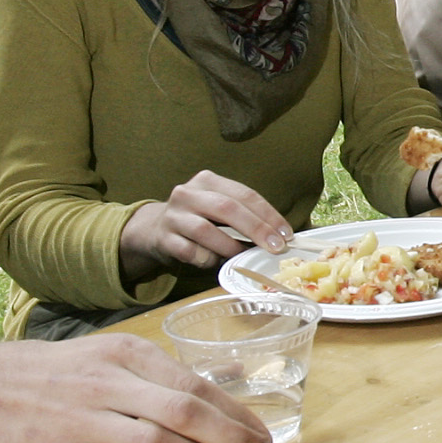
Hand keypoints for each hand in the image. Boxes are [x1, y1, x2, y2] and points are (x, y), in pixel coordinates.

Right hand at [0, 332, 272, 442]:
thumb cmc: (56, 372)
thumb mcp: (109, 353)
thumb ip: (164, 372)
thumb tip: (231, 384)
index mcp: (124, 355)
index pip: (195, 384)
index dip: (236, 413)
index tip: (263, 433)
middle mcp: (109, 384)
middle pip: (186, 414)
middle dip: (233, 439)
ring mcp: (87, 422)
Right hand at [119, 169, 292, 284]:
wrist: (155, 229)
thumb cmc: (198, 218)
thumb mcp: (218, 207)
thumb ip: (244, 215)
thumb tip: (279, 237)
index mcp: (207, 180)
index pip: (244, 194)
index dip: (268, 214)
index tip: (286, 234)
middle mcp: (188, 193)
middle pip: (227, 208)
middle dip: (256, 229)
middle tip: (275, 247)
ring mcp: (173, 216)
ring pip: (206, 231)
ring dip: (230, 246)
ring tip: (244, 256)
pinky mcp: (164, 239)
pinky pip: (190, 252)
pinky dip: (207, 259)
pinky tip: (215, 262)